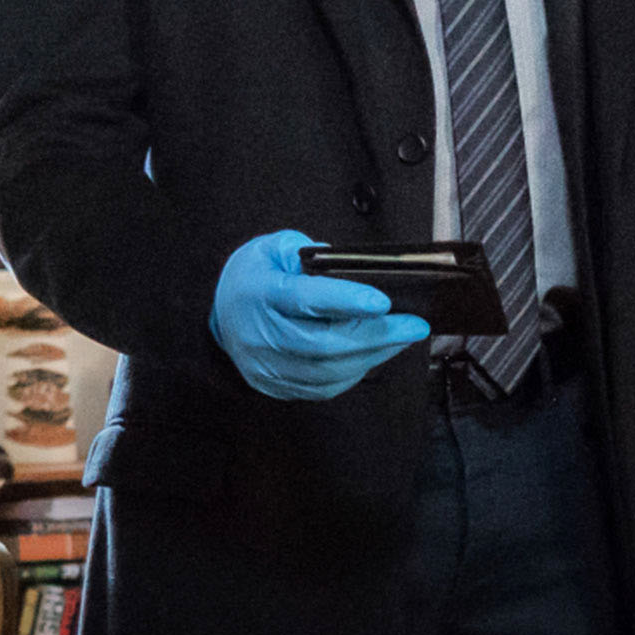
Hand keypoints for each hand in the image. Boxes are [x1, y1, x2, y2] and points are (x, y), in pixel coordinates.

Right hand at [208, 229, 427, 400]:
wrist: (219, 313)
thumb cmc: (256, 276)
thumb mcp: (274, 247)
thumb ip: (311, 253)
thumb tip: (351, 268)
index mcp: (259, 293)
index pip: (304, 299)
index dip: (345, 300)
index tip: (382, 301)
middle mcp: (260, 334)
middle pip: (322, 344)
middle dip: (377, 335)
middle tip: (414, 325)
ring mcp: (266, 365)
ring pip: (327, 370)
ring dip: (373, 355)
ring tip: (403, 338)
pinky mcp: (276, 385)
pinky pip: (323, 387)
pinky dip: (355, 372)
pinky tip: (377, 354)